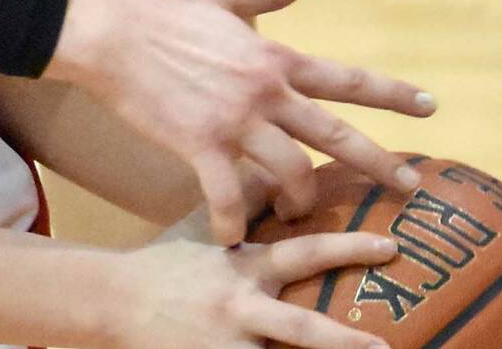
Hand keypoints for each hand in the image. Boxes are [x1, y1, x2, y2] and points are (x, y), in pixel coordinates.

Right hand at [44, 0, 436, 244]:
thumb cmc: (161, 13)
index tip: (430, 106)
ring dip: (299, 199)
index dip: (392, 93)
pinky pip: (227, 194)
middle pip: (336, 134)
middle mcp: (264, 92)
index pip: (345, 79)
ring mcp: (235, 121)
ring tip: (297, 216)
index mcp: (273, 58)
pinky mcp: (200, 144)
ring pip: (290, 171)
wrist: (112, 33)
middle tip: (408, 185)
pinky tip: (229, 239)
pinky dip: (231, 220)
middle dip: (377, 162)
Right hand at [113, 233, 399, 348]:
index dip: (347, 248)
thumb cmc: (167, 264)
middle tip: (384, 347)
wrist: (112, 299)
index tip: (389, 246)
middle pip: (301, 327)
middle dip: (344, 341)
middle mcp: (241, 307)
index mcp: (246, 269)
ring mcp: (228, 344)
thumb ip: (242, 205)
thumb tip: (276, 170)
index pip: (304, 253)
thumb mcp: (203, 229)